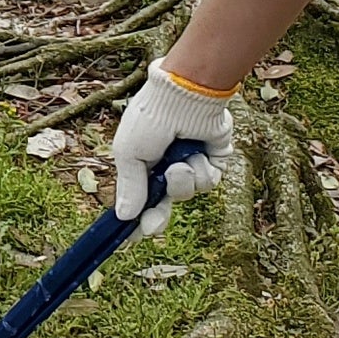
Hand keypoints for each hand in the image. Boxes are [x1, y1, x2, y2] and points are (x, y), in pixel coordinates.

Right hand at [109, 63, 234, 240]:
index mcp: (144, 163)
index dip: (136, 219)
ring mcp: (192, 163)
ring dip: (183, 182)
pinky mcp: (214, 160)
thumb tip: (124, 217)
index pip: (140, 199)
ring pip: (188, 193)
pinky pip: (208, 183)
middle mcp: (168, 165)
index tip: (129, 240)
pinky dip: (203, 172)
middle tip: (153, 226)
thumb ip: (130, 187)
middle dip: (158, 215)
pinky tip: (198, 154)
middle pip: (164, 204)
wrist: (185, 97)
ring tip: (180, 161)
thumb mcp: (129, 153)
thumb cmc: (152, 119)